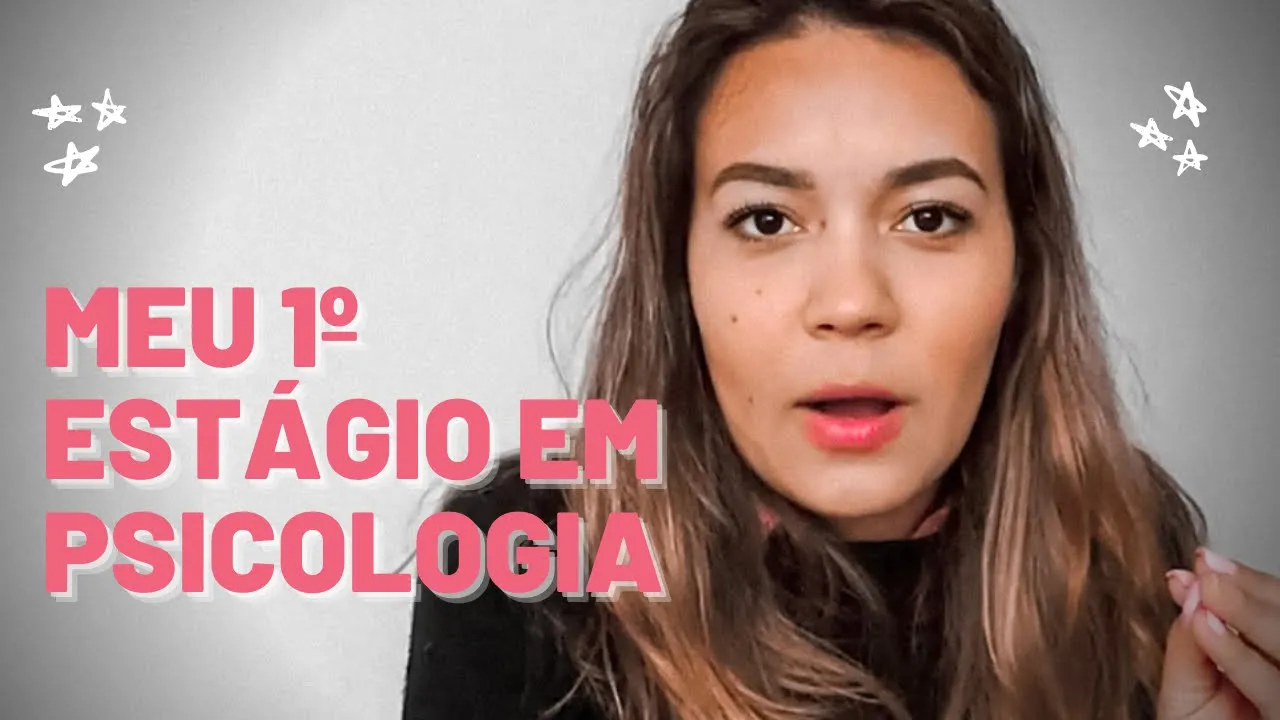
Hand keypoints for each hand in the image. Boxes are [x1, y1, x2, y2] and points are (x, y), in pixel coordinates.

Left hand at [1158, 547, 1279, 718]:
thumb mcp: (1188, 684)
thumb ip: (1189, 638)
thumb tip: (1188, 582)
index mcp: (1273, 662)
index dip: (1251, 583)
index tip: (1207, 559)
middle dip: (1252, 592)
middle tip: (1208, 569)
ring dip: (1249, 614)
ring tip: (1206, 592)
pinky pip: (1276, 690)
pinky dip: (1241, 657)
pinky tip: (1209, 630)